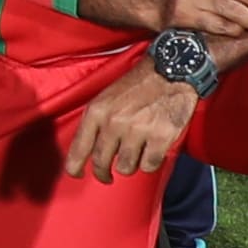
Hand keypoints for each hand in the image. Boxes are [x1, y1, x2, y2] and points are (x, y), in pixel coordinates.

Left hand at [72, 65, 199, 181]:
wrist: (172, 71)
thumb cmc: (139, 84)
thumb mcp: (107, 96)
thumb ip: (97, 120)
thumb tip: (89, 147)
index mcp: (98, 111)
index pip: (79, 147)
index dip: (75, 166)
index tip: (75, 174)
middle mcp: (114, 123)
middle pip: (101, 162)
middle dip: (102, 173)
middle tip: (106, 176)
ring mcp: (138, 131)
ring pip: (126, 167)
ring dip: (130, 166)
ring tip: (134, 155)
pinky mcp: (160, 138)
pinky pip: (149, 165)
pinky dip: (150, 163)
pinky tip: (151, 152)